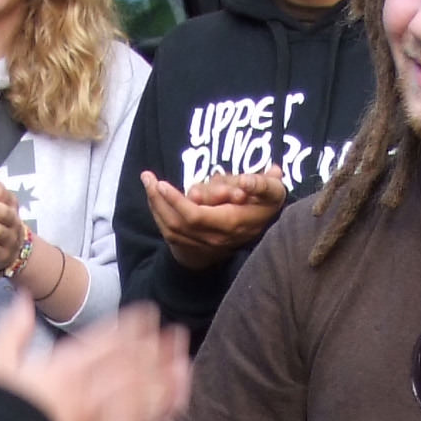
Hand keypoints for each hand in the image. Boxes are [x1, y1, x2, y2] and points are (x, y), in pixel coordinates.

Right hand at [0, 296, 187, 420]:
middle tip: (178, 336)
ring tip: (184, 374)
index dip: (132, 325)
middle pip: (135, 368)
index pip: (107, 341)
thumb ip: (14, 331)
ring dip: (167, 387)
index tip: (149, 314)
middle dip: (159, 350)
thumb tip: (24, 298)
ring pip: (143, 404)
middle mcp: (88, 397)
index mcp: (64, 371)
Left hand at [141, 169, 286, 269]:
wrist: (262, 227)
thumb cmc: (266, 201)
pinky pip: (169, 230)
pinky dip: (158, 211)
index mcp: (231, 223)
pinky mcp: (195, 243)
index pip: (196, 217)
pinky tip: (153, 194)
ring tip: (147, 179)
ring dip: (155, 203)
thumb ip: (261, 184)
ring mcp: (204, 243)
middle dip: (160, 199)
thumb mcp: (272, 190)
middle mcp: (215, 237)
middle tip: (148, 176)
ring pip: (170, 227)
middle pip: (178, 222)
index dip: (177, 203)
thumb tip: (245, 183)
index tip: (163, 185)